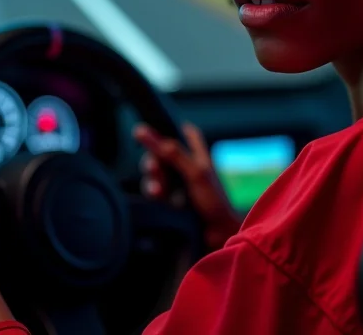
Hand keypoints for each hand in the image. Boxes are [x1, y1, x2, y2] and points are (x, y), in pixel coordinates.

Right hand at [134, 123, 241, 250]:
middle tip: (155, 169)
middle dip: (153, 161)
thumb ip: (173, 153)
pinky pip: (152, 188)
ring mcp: (176, 181)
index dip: (163, 128)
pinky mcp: (167, 197)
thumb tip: (146, 132)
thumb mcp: (195, 173)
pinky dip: (152, 191)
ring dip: (152, 179)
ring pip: (153, 171)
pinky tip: (156, 197)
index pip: (178, 130)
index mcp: (196, 150)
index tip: (146, 130)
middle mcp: (184, 163)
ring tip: (158, 191)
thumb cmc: (214, 201)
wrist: (217, 235)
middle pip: (158, 152)